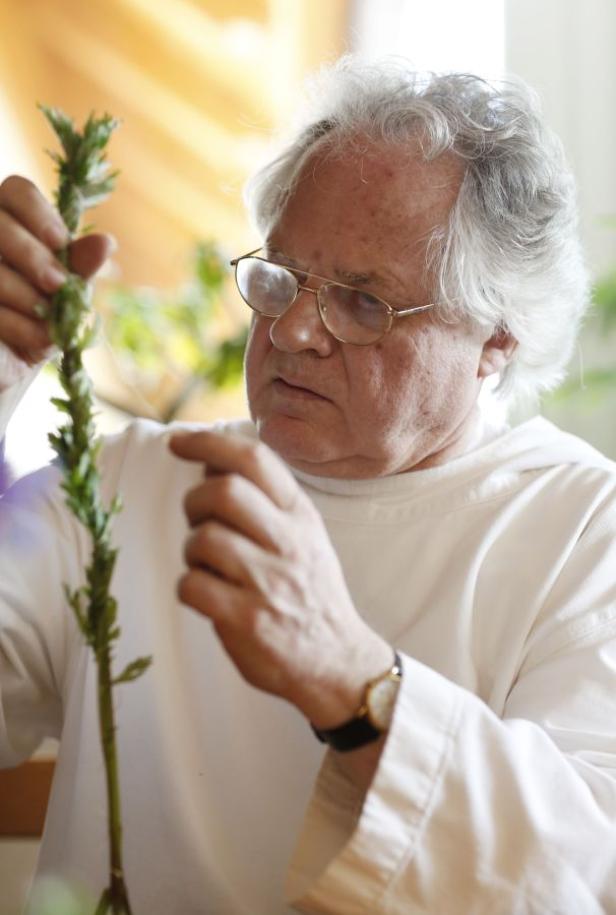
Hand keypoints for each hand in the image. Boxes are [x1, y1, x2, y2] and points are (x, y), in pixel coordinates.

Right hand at [0, 175, 114, 365]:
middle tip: (56, 284)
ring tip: (48, 323)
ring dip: (26, 296)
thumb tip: (106, 242)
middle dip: (32, 255)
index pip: (16, 190)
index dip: (38, 212)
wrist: (6, 372)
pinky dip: (16, 324)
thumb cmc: (36, 327)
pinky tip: (34, 338)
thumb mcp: (64, 297)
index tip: (59, 242)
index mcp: (8, 225)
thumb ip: (79, 268)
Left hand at [169, 429, 393, 728]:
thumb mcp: (303, 536)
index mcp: (300, 516)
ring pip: (203, 539)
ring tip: (209, 567)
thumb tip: (210, 460)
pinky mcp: (247, 620)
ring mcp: (269, 582)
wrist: (338, 662)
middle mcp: (289, 543)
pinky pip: (192, 585)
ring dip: (192, 550)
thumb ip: (264, 500)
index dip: (208, 442)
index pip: (254, 460)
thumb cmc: (308, 592)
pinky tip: (208, 595)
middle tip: (199, 522)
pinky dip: (189, 586)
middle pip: (224, 491)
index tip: (177, 442)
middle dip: (195, 501)